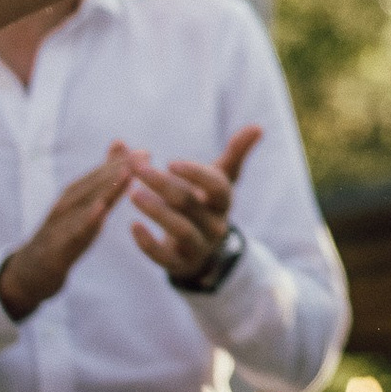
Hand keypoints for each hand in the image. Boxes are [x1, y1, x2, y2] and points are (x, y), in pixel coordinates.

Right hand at [0, 146, 135, 319]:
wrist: (30, 271)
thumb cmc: (63, 233)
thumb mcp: (81, 208)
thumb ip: (101, 181)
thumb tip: (119, 147)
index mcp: (73, 197)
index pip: (98, 176)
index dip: (121, 163)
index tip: (146, 153)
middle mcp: (65, 206)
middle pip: (92, 185)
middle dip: (118, 169)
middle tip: (143, 158)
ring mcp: (58, 225)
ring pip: (83, 204)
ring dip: (105, 188)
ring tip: (126, 174)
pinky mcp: (56, 247)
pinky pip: (72, 233)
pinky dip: (85, 221)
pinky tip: (101, 211)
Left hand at [130, 127, 259, 280]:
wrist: (204, 251)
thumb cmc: (207, 205)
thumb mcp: (221, 179)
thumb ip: (236, 153)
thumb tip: (258, 127)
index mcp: (223, 202)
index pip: (217, 187)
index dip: (196, 174)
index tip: (170, 161)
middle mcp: (216, 225)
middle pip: (190, 204)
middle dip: (162, 184)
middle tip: (137, 168)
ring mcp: (199, 246)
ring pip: (180, 230)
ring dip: (156, 211)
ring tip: (132, 193)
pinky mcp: (181, 264)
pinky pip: (165, 258)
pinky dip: (148, 243)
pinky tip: (132, 226)